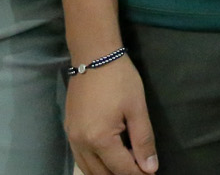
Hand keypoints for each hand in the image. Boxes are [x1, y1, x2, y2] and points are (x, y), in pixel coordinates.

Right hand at [66, 55, 158, 174]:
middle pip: (102, 174)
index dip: (138, 174)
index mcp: (100, 139)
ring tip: (126, 167)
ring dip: (106, 173)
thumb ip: (144, 140)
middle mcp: (81, 143)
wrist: (94, 56)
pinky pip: (80, 158)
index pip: (121, 169)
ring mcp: (71, 138)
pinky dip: (94, 165)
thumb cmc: (120, 79)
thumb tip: (150, 168)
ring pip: (88, 170)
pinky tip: (107, 160)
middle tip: (140, 170)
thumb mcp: (137, 108)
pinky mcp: (68, 131)